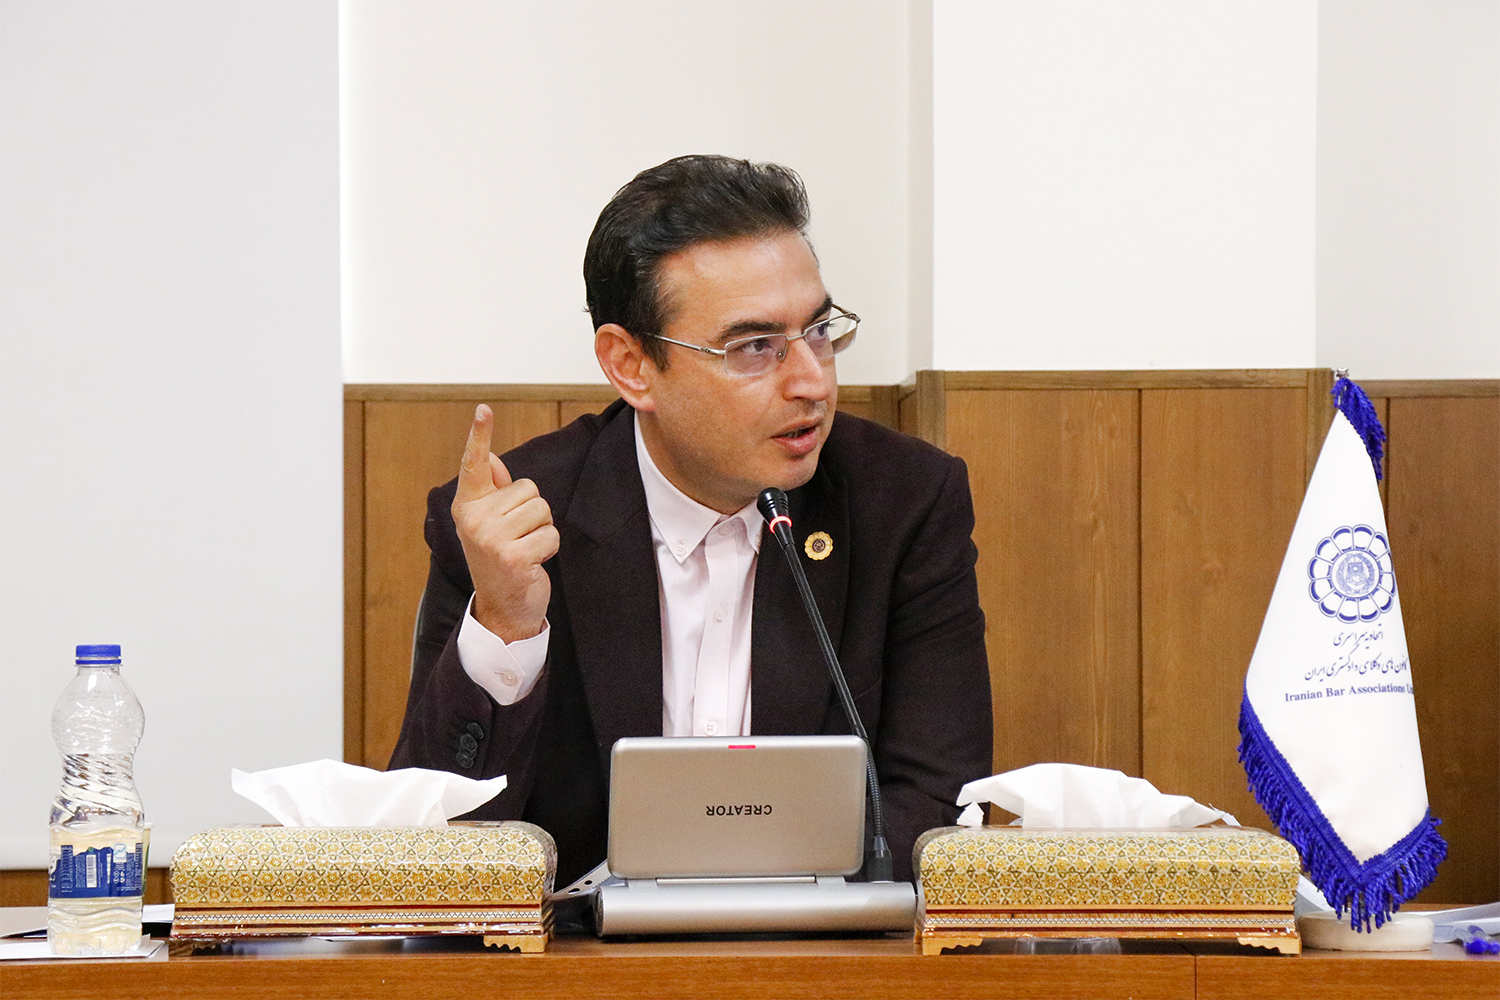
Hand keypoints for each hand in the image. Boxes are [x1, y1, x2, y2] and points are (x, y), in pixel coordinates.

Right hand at [452, 404, 558, 641]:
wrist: (502, 608)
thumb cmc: (500, 559)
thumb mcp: (491, 523)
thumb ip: (492, 492)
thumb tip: (495, 459)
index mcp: (467, 505)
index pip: (475, 464)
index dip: (480, 435)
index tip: (484, 409)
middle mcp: (473, 519)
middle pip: (529, 489)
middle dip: (533, 513)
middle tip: (517, 539)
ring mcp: (490, 538)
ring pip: (543, 510)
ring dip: (542, 531)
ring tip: (525, 550)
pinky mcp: (512, 557)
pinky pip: (550, 534)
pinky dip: (549, 549)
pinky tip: (532, 564)